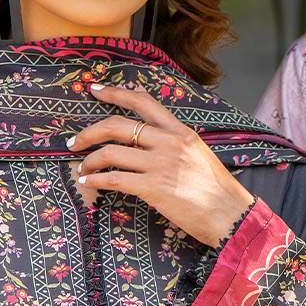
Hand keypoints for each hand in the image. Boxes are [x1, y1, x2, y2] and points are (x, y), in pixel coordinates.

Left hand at [66, 83, 255, 246]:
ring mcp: (161, 165)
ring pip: (111, 153)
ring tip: (82, 168)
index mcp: (182, 132)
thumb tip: (145, 138)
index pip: (144, 102)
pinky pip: (114, 179)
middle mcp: (170, 143)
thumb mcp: (198, 154)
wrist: (232, 216)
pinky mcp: (154, 188)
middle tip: (74, 141)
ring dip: (90, 160)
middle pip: (118, 126)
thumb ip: (173, 141)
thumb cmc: (216, 189)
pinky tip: (88, 182)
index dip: (116, 93)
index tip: (95, 90)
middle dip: (89, 132)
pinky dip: (96, 179)